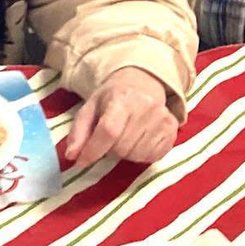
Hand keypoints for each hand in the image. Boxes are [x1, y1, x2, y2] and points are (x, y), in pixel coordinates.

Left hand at [61, 68, 179, 169]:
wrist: (142, 84)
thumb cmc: (111, 99)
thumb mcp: (89, 108)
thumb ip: (78, 132)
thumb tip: (72, 156)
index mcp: (123, 98)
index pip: (109, 131)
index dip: (94, 150)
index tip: (83, 160)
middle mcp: (146, 107)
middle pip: (122, 147)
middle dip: (110, 149)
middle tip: (111, 138)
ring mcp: (162, 118)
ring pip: (136, 155)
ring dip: (126, 153)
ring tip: (125, 137)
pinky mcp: (172, 130)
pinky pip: (153, 157)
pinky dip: (141, 154)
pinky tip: (139, 140)